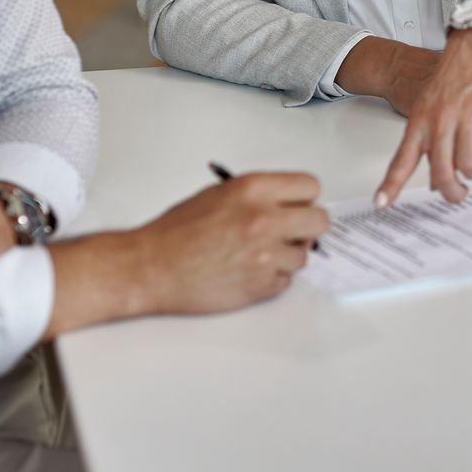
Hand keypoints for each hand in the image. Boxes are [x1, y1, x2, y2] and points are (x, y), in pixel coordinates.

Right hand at [130, 173, 328, 315]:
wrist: (151, 266)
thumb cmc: (177, 231)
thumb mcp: (218, 194)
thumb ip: (258, 196)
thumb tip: (289, 204)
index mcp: (252, 189)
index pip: (310, 186)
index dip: (304, 197)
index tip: (298, 205)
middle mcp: (264, 219)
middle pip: (319, 220)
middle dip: (307, 226)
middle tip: (290, 231)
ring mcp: (265, 255)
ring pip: (303, 255)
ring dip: (286, 255)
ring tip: (256, 253)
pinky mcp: (261, 285)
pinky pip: (285, 280)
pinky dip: (272, 277)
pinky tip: (247, 270)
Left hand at [374, 23, 471, 208]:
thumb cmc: (449, 78)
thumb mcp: (426, 107)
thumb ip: (426, 142)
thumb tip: (434, 180)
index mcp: (420, 122)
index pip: (402, 160)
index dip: (391, 185)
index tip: (381, 203)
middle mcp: (441, 122)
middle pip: (443, 174)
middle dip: (453, 192)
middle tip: (459, 193)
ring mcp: (468, 117)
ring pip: (471, 166)